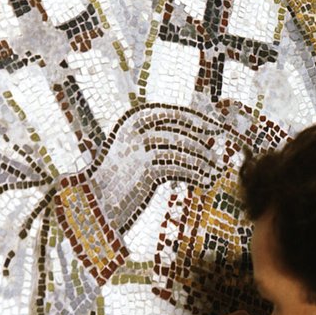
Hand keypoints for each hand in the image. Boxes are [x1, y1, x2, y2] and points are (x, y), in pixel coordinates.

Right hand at [92, 104, 233, 232]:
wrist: (97, 201)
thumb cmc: (121, 176)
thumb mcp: (137, 149)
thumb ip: (160, 138)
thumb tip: (198, 135)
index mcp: (134, 119)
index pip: (174, 113)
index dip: (197, 119)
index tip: (215, 127)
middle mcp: (138, 129)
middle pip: (181, 129)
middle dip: (204, 138)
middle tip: (219, 149)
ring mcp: (142, 147)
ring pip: (184, 149)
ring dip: (204, 160)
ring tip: (215, 170)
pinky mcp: (147, 168)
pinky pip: (181, 167)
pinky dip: (197, 175)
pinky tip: (206, 181)